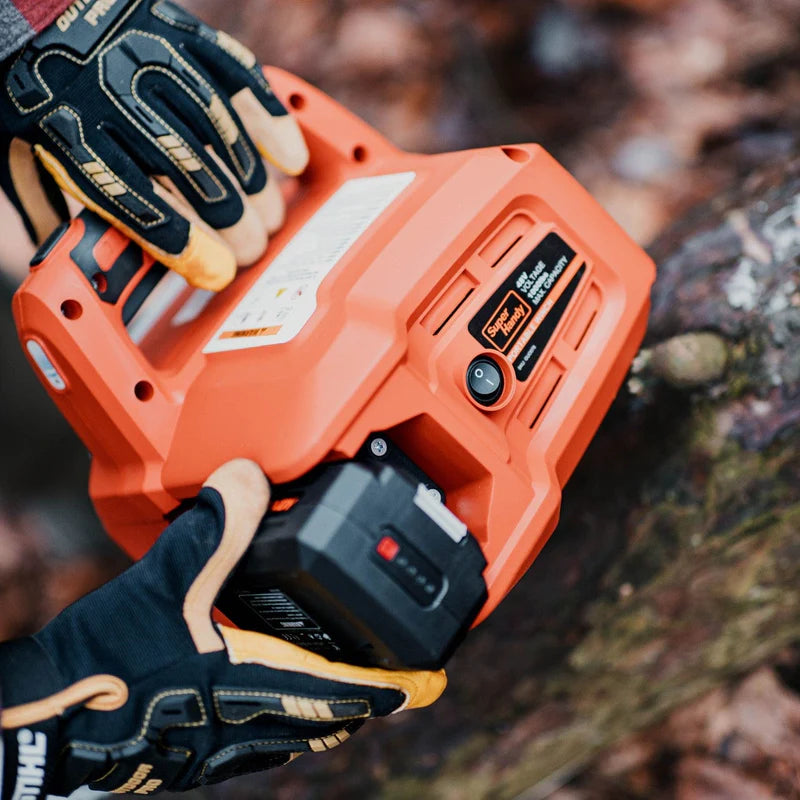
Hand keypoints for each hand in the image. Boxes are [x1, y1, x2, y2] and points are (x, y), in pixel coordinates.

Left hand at [0, 1, 308, 290]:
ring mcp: (154, 59)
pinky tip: (291, 158)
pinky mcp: (181, 34)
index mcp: (70, 133)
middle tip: (253, 248)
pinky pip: (240, 79)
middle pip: (193, 175)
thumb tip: (68, 257)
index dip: (189, 248)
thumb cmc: (24, 81)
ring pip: (222, 134)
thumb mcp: (16, 148)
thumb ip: (48, 202)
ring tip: (269, 214)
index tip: (219, 272)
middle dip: (235, 224)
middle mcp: (116, 96)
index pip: (142, 206)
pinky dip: (272, 122)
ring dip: (256, 185)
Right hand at [0, 461, 444, 795]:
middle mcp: (244, 722)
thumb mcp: (162, 586)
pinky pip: (263, 732)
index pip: (344, 692)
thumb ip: (212, 530)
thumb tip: (248, 479)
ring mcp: (219, 741)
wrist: (42, 724)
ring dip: (332, 706)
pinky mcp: (194, 744)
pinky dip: (290, 710)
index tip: (429, 681)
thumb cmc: (99, 670)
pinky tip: (277, 689)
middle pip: (329, 716)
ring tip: (351, 682)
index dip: (393, 686)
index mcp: (250, 686)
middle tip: (400, 676)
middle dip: (369, 697)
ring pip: (298, 728)